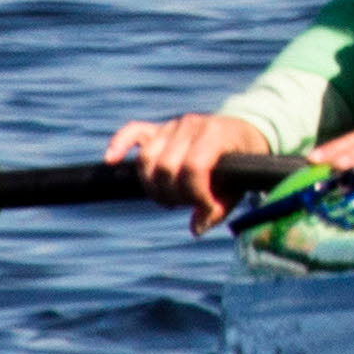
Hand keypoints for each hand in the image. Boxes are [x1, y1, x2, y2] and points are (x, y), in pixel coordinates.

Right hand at [103, 110, 269, 232]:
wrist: (243, 136)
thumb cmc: (240, 166)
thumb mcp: (238, 188)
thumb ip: (218, 209)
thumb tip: (195, 228)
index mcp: (215, 135)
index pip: (193, 167)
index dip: (195, 195)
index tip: (204, 209)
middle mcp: (191, 125)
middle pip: (165, 166)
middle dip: (173, 194)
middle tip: (184, 204)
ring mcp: (173, 125)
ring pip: (146, 157)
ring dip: (153, 186)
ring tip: (168, 198)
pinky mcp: (159, 128)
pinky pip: (132, 132)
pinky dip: (119, 145)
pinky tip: (111, 160)